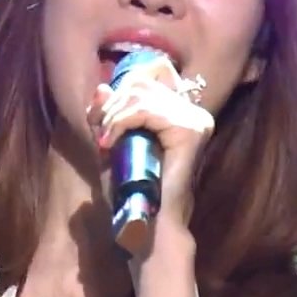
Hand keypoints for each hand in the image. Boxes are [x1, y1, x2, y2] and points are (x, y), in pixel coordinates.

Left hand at [87, 54, 213, 232]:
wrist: (148, 223)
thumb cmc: (132, 190)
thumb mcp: (112, 145)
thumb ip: (107, 117)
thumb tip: (101, 88)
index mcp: (180, 111)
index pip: (153, 73)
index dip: (124, 87)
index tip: (104, 117)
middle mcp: (193, 111)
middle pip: (143, 80)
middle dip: (113, 104)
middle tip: (101, 134)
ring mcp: (195, 119)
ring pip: (141, 93)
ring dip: (113, 116)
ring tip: (105, 142)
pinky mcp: (190, 130)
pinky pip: (145, 110)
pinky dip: (120, 123)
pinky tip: (110, 143)